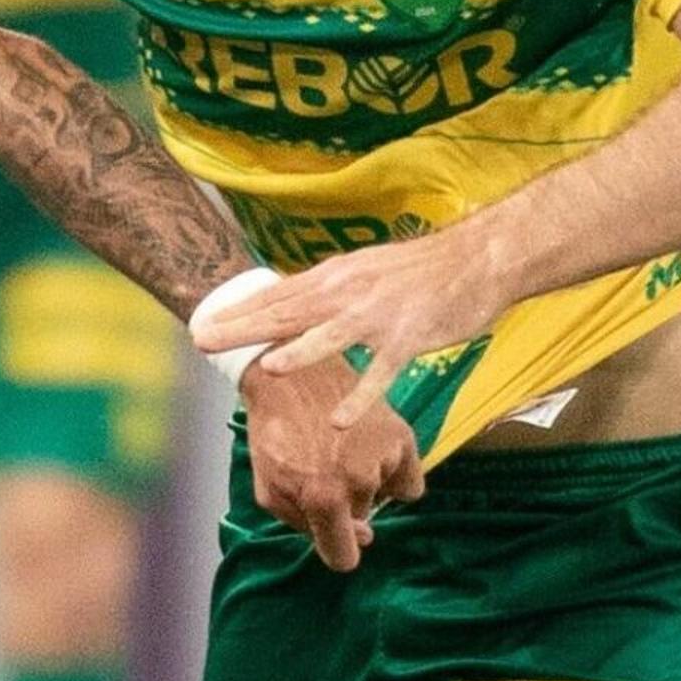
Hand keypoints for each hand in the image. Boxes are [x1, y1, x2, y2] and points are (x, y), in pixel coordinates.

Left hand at [201, 225, 515, 424]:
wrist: (478, 257)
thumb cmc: (420, 270)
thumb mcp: (364, 270)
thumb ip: (328, 290)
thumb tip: (290, 304)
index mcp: (334, 276)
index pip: (278, 293)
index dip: (239, 309)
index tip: (202, 322)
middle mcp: (349, 291)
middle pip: (289, 311)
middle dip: (245, 327)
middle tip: (204, 341)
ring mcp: (378, 316)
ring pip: (330, 336)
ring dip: (297, 353)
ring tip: (264, 369)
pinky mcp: (409, 339)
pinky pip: (381, 373)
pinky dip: (360, 397)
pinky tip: (339, 422)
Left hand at [241, 354, 426, 568]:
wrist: (290, 377)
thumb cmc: (274, 434)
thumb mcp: (271, 489)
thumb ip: (306, 526)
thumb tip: (362, 537)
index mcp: (321, 497)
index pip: (343, 557)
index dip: (335, 550)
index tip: (330, 534)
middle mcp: (358, 480)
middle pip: (360, 522)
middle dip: (343, 505)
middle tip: (321, 467)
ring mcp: (383, 457)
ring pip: (380, 499)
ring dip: (364, 485)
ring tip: (339, 450)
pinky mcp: (402, 436)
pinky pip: (409, 484)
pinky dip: (393, 476)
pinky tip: (369, 454)